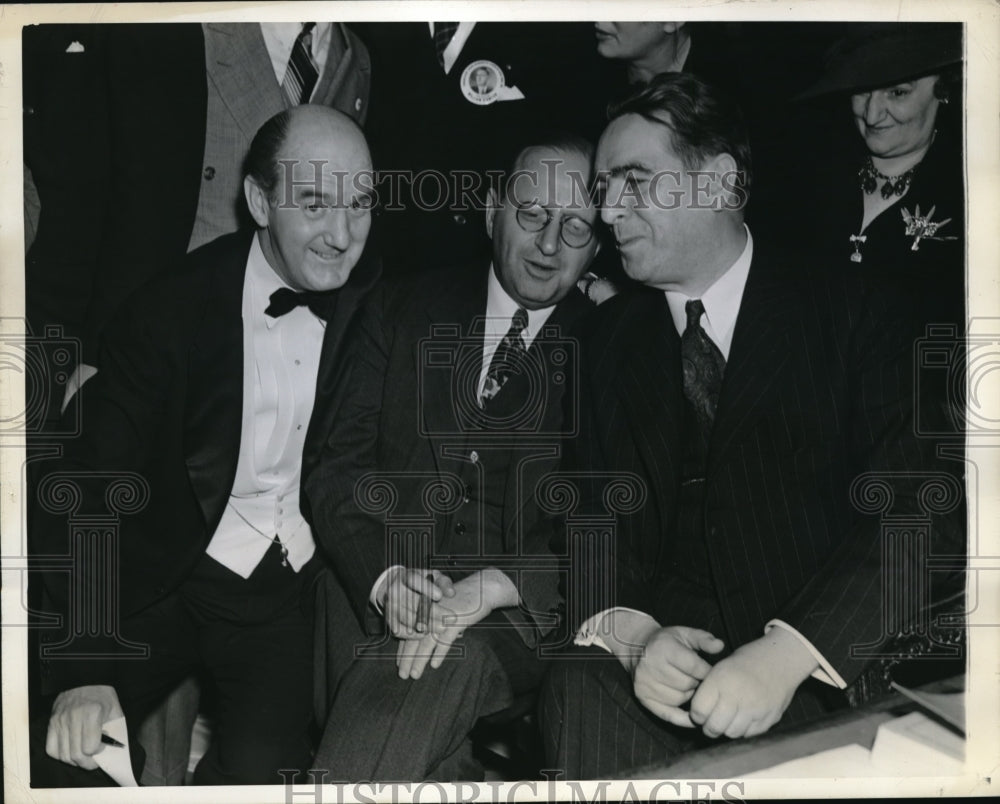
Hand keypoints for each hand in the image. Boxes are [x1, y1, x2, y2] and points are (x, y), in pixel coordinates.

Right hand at [45, 685, 123, 769]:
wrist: (85, 679)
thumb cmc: (102, 696)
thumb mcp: (115, 710)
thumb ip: (115, 731)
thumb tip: (113, 752)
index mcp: (92, 713)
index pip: (89, 747)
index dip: (98, 753)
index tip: (102, 749)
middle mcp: (73, 718)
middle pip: (76, 754)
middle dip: (87, 763)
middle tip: (93, 761)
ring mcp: (59, 721)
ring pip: (63, 755)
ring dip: (74, 761)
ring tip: (83, 757)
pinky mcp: (51, 723)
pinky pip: (51, 749)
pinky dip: (60, 756)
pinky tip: (70, 751)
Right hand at [379, 568, 454, 638]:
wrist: (394, 587)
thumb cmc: (419, 582)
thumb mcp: (431, 577)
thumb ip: (443, 583)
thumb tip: (452, 594)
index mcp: (406, 576)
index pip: (414, 580)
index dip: (427, 589)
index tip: (439, 596)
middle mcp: (395, 590)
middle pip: (414, 603)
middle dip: (434, 613)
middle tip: (452, 618)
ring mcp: (390, 606)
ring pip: (408, 619)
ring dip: (427, 626)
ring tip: (442, 627)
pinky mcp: (389, 620)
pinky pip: (400, 631)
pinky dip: (414, 635)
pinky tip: (426, 633)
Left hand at [395, 568, 517, 679]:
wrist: (481, 589)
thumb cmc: (462, 601)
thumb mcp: (444, 611)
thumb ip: (433, 624)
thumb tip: (427, 646)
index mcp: (424, 612)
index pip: (410, 633)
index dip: (403, 650)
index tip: (399, 665)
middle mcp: (430, 615)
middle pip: (415, 639)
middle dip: (408, 659)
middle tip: (403, 676)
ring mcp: (442, 618)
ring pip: (427, 642)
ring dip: (420, 659)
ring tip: (414, 674)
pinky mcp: (455, 621)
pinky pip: (445, 639)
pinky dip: (439, 652)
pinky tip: (434, 664)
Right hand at [632, 626, 723, 726]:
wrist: (638, 648)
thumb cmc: (668, 641)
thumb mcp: (685, 634)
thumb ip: (704, 639)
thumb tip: (720, 646)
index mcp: (663, 647)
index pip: (694, 666)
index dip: (707, 671)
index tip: (711, 672)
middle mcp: (651, 666)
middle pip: (687, 684)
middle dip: (696, 683)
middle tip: (697, 678)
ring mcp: (644, 683)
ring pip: (679, 699)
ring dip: (688, 695)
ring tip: (687, 685)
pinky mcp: (642, 697)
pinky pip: (668, 714)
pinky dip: (682, 717)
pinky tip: (692, 715)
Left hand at [689, 629, 818, 738]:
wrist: (781, 659)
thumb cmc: (747, 661)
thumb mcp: (721, 667)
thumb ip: (708, 690)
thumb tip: (696, 716)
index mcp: (721, 680)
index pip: (698, 711)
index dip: (696, 714)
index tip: (699, 712)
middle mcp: (737, 696)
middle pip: (714, 727)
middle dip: (709, 727)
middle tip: (711, 721)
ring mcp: (755, 709)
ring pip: (731, 733)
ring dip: (727, 729)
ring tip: (728, 718)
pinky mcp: (770, 718)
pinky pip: (750, 734)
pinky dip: (744, 730)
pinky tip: (744, 717)